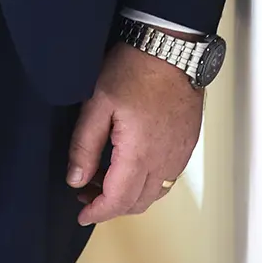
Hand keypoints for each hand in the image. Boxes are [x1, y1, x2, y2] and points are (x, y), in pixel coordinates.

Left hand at [65, 40, 202, 225]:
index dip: (97, 212)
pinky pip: (167, 178)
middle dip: (109, 205)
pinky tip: (129, 166)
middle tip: (85, 193)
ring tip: (103, 178)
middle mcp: (164, 161)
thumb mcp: (97, 103)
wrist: (171, 48)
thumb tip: (76, 179)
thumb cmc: (134, 69)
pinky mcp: (186, 144)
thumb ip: (84, 145)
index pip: (118, 200)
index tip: (81, 214)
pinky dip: (146, 183)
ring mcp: (178, 154)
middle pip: (137, 203)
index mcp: (140, 154)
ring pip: (154, 193)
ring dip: (128, 195)